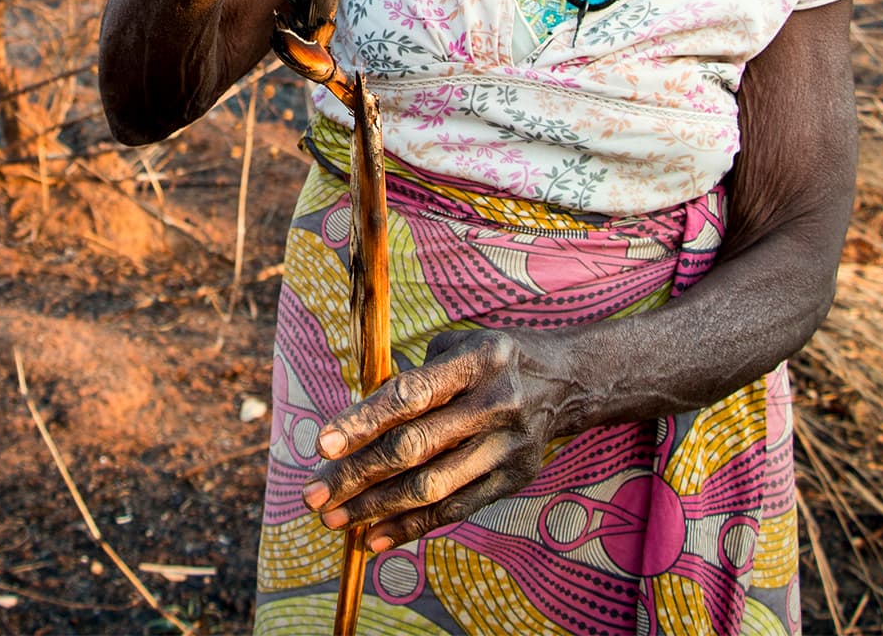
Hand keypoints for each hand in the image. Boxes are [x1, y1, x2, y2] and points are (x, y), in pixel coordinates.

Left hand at [300, 329, 576, 550]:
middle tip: (313, 496)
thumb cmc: (493, 358)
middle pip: (415, 447)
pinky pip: (455, 510)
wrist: (569, 380)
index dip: (363, 421)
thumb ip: (410, 378)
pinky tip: (375, 538)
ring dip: (376, 508)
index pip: (410, 394)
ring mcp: (508, 445)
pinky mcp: (515, 479)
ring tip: (334, 520)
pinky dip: (412, 527)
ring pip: (431, 487)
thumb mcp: (459, 345)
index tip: (322, 446)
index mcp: (478, 359)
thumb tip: (354, 420)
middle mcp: (496, 402)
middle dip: (357, 474)